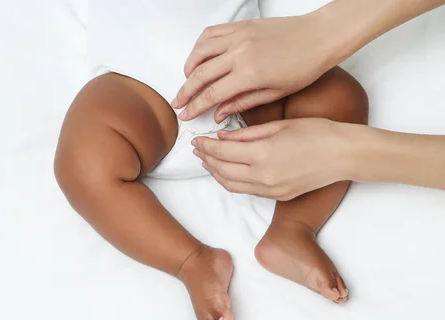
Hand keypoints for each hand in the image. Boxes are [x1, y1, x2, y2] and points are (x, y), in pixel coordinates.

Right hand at [172, 14, 336, 121]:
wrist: (319, 37)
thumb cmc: (303, 67)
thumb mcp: (274, 93)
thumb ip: (241, 103)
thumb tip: (218, 114)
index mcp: (248, 74)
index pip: (211, 94)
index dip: (195, 107)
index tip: (186, 115)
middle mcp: (239, 53)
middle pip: (200, 75)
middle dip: (185, 92)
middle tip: (178, 103)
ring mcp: (238, 36)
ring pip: (200, 52)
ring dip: (189, 68)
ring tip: (188, 81)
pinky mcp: (240, 26)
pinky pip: (210, 33)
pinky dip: (200, 46)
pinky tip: (200, 57)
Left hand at [192, 118, 352, 199]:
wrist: (344, 155)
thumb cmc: (316, 132)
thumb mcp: (278, 126)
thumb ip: (246, 134)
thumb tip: (222, 137)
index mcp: (262, 154)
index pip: (221, 152)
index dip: (205, 146)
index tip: (196, 140)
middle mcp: (263, 176)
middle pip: (222, 171)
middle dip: (206, 159)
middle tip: (198, 149)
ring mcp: (270, 189)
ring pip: (231, 185)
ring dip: (216, 173)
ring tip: (207, 162)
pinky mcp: (278, 196)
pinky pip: (247, 191)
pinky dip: (232, 182)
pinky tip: (228, 172)